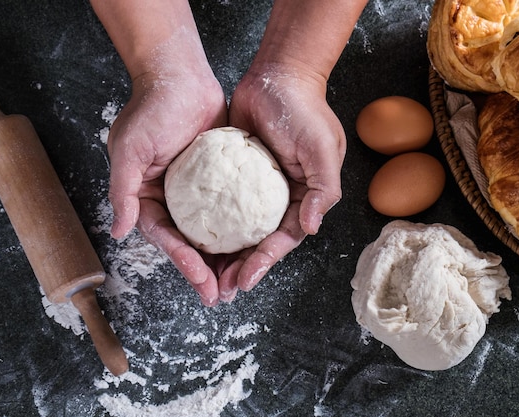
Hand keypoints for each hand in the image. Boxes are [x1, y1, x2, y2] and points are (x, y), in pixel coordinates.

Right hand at [107, 66, 226, 305]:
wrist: (180, 74)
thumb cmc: (152, 108)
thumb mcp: (130, 150)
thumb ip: (123, 191)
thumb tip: (118, 231)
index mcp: (147, 197)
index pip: (165, 238)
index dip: (183, 262)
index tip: (202, 281)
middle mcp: (172, 199)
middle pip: (189, 243)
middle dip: (205, 271)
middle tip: (224, 295)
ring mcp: (197, 191)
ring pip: (211, 232)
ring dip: (224, 259)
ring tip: (240, 282)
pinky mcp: (219, 179)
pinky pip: (231, 209)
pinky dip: (240, 229)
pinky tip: (254, 245)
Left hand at [221, 63, 345, 296]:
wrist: (276, 75)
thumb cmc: (304, 111)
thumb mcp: (322, 150)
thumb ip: (322, 190)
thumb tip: (310, 229)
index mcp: (303, 198)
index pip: (282, 238)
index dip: (264, 261)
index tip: (243, 280)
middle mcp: (279, 198)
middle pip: (258, 240)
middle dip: (241, 267)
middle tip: (220, 289)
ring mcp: (254, 187)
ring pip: (237, 228)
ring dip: (224, 253)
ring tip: (205, 274)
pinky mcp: (231, 174)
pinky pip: (220, 203)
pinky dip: (211, 222)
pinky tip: (195, 237)